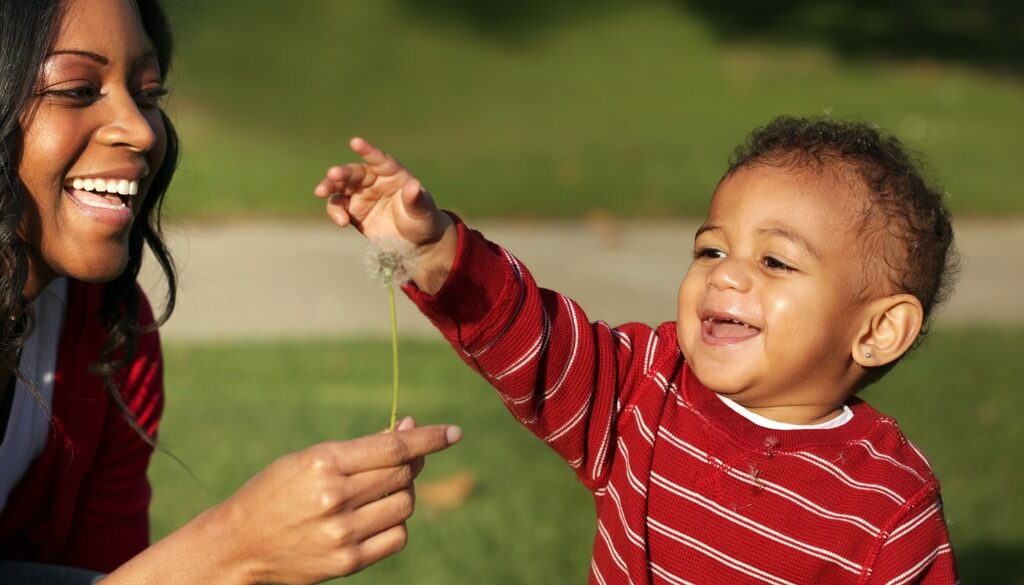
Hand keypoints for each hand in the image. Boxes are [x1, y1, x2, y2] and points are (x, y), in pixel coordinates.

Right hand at [222, 417, 459, 582]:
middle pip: (404, 475)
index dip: (429, 438)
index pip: (394, 447)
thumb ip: (360, 450)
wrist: (238, 545)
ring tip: (379, 491)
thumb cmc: (276, 492)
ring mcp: (342, 533)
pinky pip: (397, 536)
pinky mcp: (347, 562)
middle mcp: (335, 498)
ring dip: (403, 493)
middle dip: (411, 464)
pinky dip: (396, 522)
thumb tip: (410, 432)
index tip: (453, 433)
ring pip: (405, 505)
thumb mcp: (309, 459)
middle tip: (402, 460)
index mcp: (323, 462)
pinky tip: (378, 516)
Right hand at [313, 138, 450, 248]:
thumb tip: (414, 186)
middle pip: (354, 172)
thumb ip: (416, 199)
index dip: (367, 151)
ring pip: (339, 186)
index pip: (379, 159)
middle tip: (332, 174)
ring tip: (320, 192)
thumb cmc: (423, 220)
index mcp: (393, 174)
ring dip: (329, 186)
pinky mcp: (352, 211)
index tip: (355, 143)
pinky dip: (336, 212)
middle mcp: (374, 180)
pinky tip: (342, 221)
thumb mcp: (423, 211)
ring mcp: (361, 195)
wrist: (414, 242)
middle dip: (341, 172)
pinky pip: (338, 207)